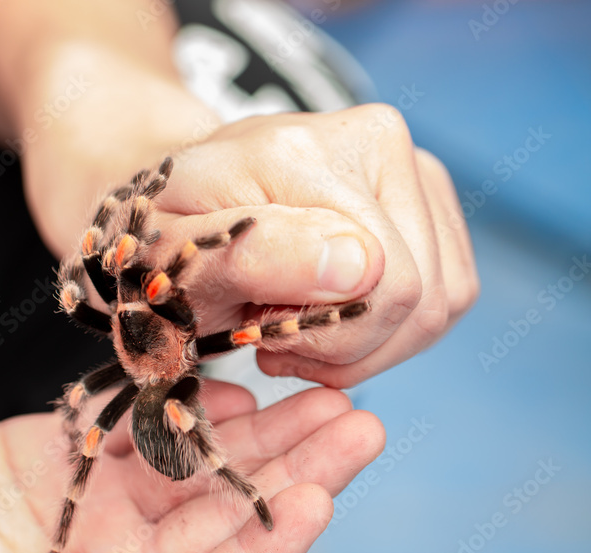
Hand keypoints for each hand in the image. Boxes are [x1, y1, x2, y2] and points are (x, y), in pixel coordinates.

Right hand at [0, 383, 382, 552]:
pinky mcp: (55, 464)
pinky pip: (134, 431)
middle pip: (214, 533)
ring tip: (319, 392)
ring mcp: (81, 520)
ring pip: (188, 477)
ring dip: (254, 436)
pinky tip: (223, 370)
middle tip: (358, 424)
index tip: (320, 501)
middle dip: (288, 481)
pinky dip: (179, 401)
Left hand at [129, 105, 479, 387]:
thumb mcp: (176, 255)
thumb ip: (254, 256)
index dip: (322, 338)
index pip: (379, 286)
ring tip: (292, 322)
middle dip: (342, 346)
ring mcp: (412, 162)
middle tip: (268, 332)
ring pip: (440, 305)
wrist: (187, 199)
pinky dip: (389, 328)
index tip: (253, 330)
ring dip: (364, 344)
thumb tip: (362, 265)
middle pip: (418, 300)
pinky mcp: (430, 194)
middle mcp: (373, 138)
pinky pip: (450, 294)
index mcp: (301, 150)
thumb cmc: (171, 236)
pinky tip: (328, 313)